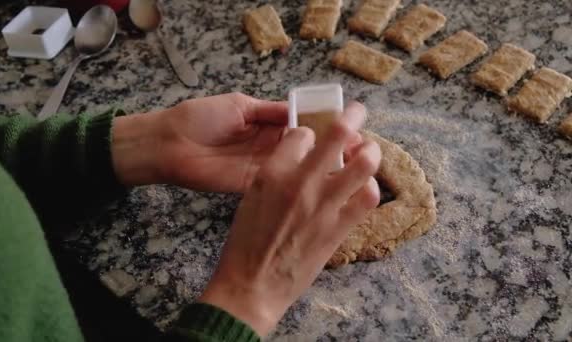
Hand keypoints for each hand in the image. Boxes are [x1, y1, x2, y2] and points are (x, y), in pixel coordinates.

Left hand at [111, 92, 362, 191]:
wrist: (169, 144)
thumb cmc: (200, 117)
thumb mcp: (239, 106)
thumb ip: (269, 111)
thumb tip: (301, 111)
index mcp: (267, 124)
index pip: (303, 126)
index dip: (325, 127)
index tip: (350, 127)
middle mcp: (269, 146)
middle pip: (306, 148)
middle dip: (330, 148)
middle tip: (358, 149)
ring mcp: (264, 167)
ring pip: (298, 167)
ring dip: (321, 167)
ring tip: (349, 166)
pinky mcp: (254, 184)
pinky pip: (281, 182)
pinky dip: (301, 182)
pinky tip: (324, 182)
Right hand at [198, 104, 381, 335]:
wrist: (251, 285)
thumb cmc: (245, 243)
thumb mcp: (251, 197)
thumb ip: (275, 173)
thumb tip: (297, 156)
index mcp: (272, 173)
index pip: (301, 133)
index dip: (309, 131)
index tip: (313, 136)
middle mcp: (301, 183)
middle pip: (338, 135)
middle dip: (352, 116)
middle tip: (357, 111)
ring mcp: (324, 206)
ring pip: (363, 164)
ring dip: (370, 151)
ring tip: (369, 150)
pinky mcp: (339, 229)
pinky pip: (367, 199)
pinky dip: (370, 188)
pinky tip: (364, 188)